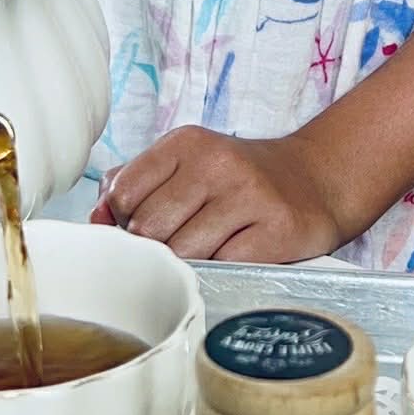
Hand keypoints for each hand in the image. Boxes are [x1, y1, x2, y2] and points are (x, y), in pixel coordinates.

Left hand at [90, 125, 343, 262]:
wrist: (316, 180)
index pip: (124, 192)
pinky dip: (221, 272)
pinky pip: (223, 268)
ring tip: (209, 250)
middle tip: (180, 243)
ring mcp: (248, 195)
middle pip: (149, 228)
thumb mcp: (187, 164)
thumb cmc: (240, 180)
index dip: (127, 220)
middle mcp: (216, 163)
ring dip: (189, 263)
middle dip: (156, 246)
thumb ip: (136, 184)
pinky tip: (233, 257)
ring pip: (183, 253)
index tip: (147, 226)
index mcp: (186, 142)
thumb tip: (96, 218)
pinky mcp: (276, 230)